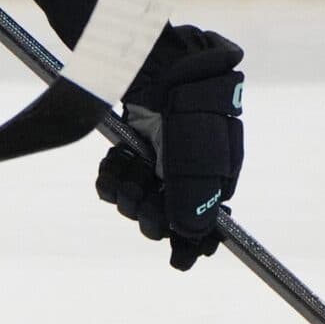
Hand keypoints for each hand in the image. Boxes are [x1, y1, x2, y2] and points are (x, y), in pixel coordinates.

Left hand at [96, 26, 243, 270]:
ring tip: (128, 167)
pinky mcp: (129, 151)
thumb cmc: (186, 108)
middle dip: (149, 212)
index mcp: (212, 177)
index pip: (203, 225)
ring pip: (135, 203)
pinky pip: (114, 183)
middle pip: (162, 219)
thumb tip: (192, 236)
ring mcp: (155, 162)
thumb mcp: (196, 157)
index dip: (190, 244)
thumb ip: (194, 198)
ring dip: (126, 192)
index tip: (179, 258)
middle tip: (142, 197)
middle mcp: (184, 173)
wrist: (153, 65)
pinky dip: (111, 177)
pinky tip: (116, 159)